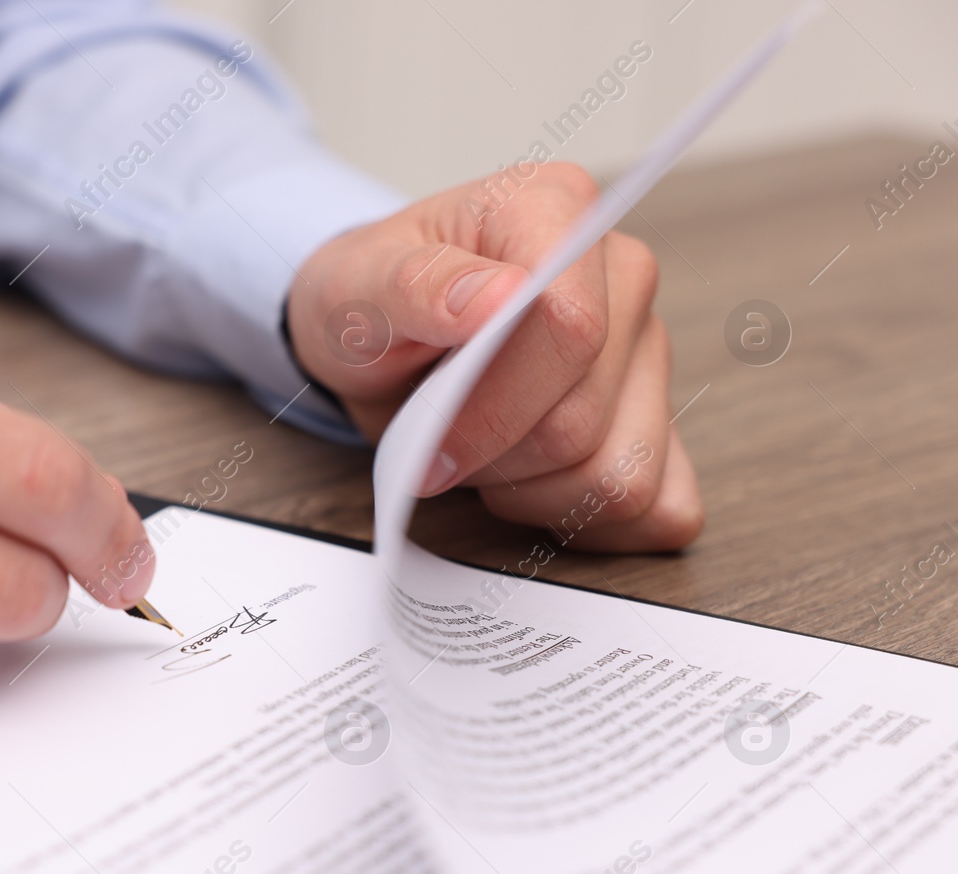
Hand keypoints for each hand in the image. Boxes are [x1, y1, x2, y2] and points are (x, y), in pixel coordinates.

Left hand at [287, 162, 703, 551]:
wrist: (380, 335)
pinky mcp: (658, 419)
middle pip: (583, 418)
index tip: (432, 436)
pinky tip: (529, 487)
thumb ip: (415, 286)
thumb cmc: (372, 300)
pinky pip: (660, 507)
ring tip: (481, 452)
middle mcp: (622, 276)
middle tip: (439, 438)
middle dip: (496, 455)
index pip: (570, 327)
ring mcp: (649, 351)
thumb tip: (495, 298)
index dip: (495, 406)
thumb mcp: (357, 286)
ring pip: (621, 476)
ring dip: (531, 492)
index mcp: (557, 210)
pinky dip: (581, 518)